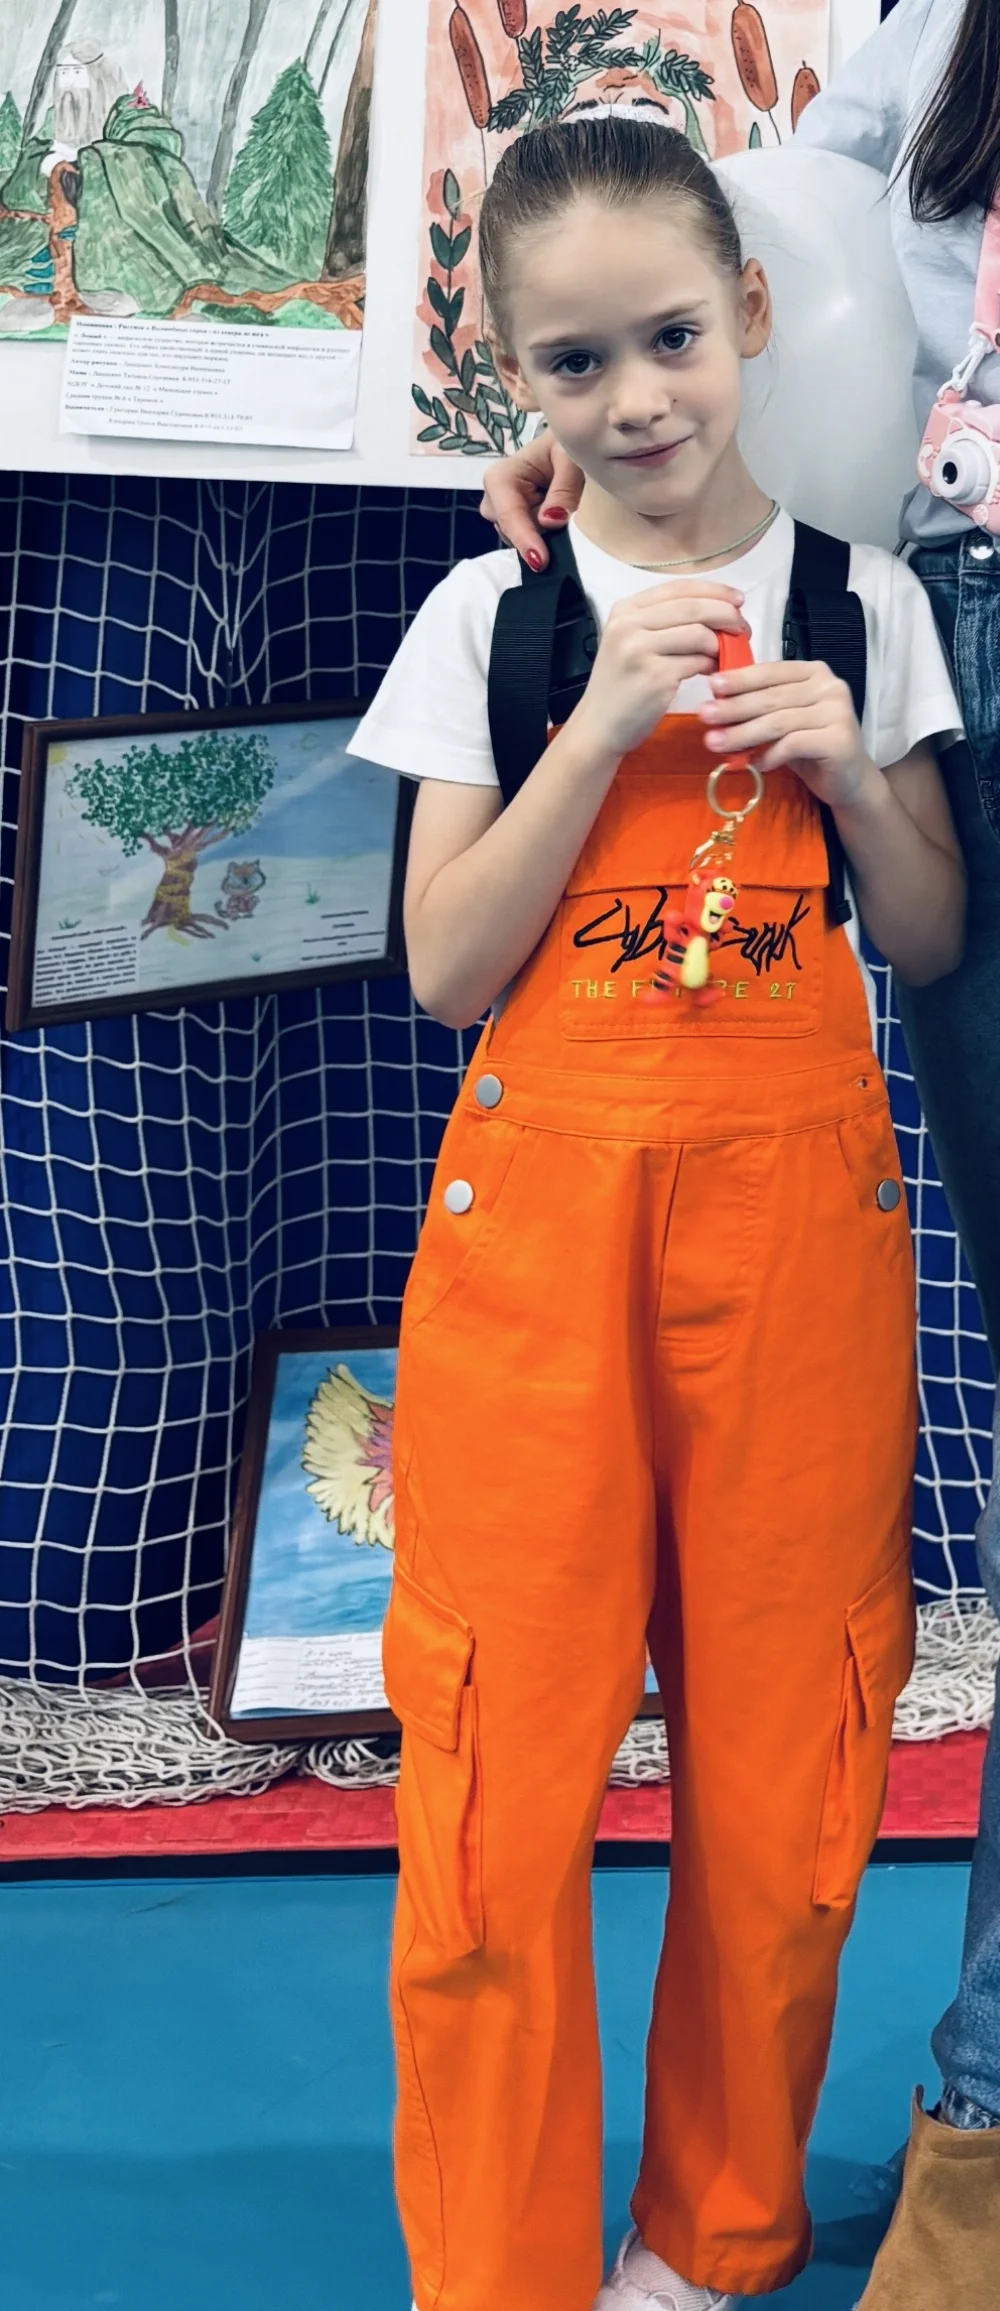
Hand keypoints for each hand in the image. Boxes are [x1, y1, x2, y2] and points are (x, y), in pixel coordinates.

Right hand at [479, 434, 584, 565]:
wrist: (565, 446)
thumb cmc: (565, 446)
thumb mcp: (570, 458)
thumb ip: (563, 488)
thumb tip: (551, 521)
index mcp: (501, 477)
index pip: (510, 515)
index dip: (525, 539)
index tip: (541, 561)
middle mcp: (494, 499)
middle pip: (512, 532)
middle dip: (539, 534)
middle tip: (569, 522)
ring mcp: (503, 515)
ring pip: (522, 540)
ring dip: (546, 535)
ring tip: (567, 511)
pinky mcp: (516, 525)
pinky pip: (529, 540)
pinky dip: (547, 536)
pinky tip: (561, 523)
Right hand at [572, 583, 749, 760]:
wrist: (599, 727)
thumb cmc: (622, 687)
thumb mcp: (631, 643)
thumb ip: (663, 623)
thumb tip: (716, 611)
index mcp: (625, 610)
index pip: (678, 589)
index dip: (714, 590)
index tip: (737, 600)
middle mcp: (629, 625)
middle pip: (693, 607)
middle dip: (726, 614)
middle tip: (743, 628)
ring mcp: (640, 650)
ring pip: (699, 634)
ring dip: (721, 644)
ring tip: (726, 655)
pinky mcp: (655, 677)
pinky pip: (698, 662)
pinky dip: (713, 666)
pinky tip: (714, 672)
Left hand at [699, 659, 873, 809]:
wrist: (847, 780)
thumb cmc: (809, 746)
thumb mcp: (783, 720)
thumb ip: (760, 706)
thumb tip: (716, 701)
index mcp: (814, 673)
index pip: (772, 672)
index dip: (741, 679)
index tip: (712, 685)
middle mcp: (830, 687)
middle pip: (772, 697)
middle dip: (734, 708)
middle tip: (704, 717)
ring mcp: (838, 712)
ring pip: (779, 721)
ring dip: (743, 734)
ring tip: (717, 744)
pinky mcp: (840, 740)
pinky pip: (794, 744)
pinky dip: (770, 754)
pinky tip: (756, 764)